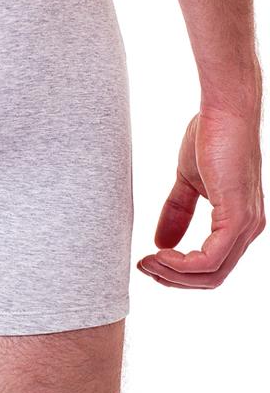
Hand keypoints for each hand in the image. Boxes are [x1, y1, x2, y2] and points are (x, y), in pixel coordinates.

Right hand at [138, 106, 264, 288]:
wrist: (223, 113)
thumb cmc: (210, 138)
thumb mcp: (188, 182)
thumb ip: (177, 213)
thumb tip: (160, 242)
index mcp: (239, 223)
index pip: (212, 266)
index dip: (178, 271)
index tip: (148, 262)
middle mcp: (248, 230)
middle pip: (212, 277)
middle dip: (173, 279)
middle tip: (144, 267)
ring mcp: (246, 225)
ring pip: (212, 273)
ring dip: (174, 273)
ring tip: (147, 262)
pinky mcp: (237, 217)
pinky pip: (211, 258)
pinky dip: (183, 263)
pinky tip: (160, 253)